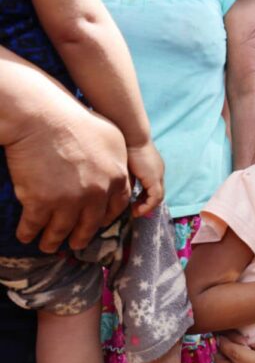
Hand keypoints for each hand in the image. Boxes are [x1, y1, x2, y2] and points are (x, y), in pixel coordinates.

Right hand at [7, 109, 130, 252]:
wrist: (42, 117)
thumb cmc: (77, 119)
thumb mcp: (113, 137)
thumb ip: (119, 160)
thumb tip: (122, 174)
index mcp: (117, 178)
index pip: (116, 207)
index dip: (106, 218)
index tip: (97, 224)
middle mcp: (96, 193)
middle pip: (90, 224)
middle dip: (81, 236)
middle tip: (75, 243)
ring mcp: (69, 201)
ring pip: (62, 230)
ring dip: (53, 241)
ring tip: (48, 246)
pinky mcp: (41, 202)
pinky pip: (34, 226)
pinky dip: (28, 233)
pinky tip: (25, 236)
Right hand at [127, 142, 163, 216]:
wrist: (128, 134)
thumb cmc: (122, 145)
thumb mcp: (124, 165)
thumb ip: (126, 178)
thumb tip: (122, 191)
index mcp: (151, 167)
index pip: (151, 187)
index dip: (143, 198)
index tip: (132, 204)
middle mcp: (158, 171)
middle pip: (156, 193)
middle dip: (145, 203)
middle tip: (134, 211)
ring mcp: (158, 174)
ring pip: (158, 197)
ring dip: (146, 206)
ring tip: (135, 211)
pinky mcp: (155, 178)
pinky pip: (156, 197)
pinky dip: (147, 205)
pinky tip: (136, 210)